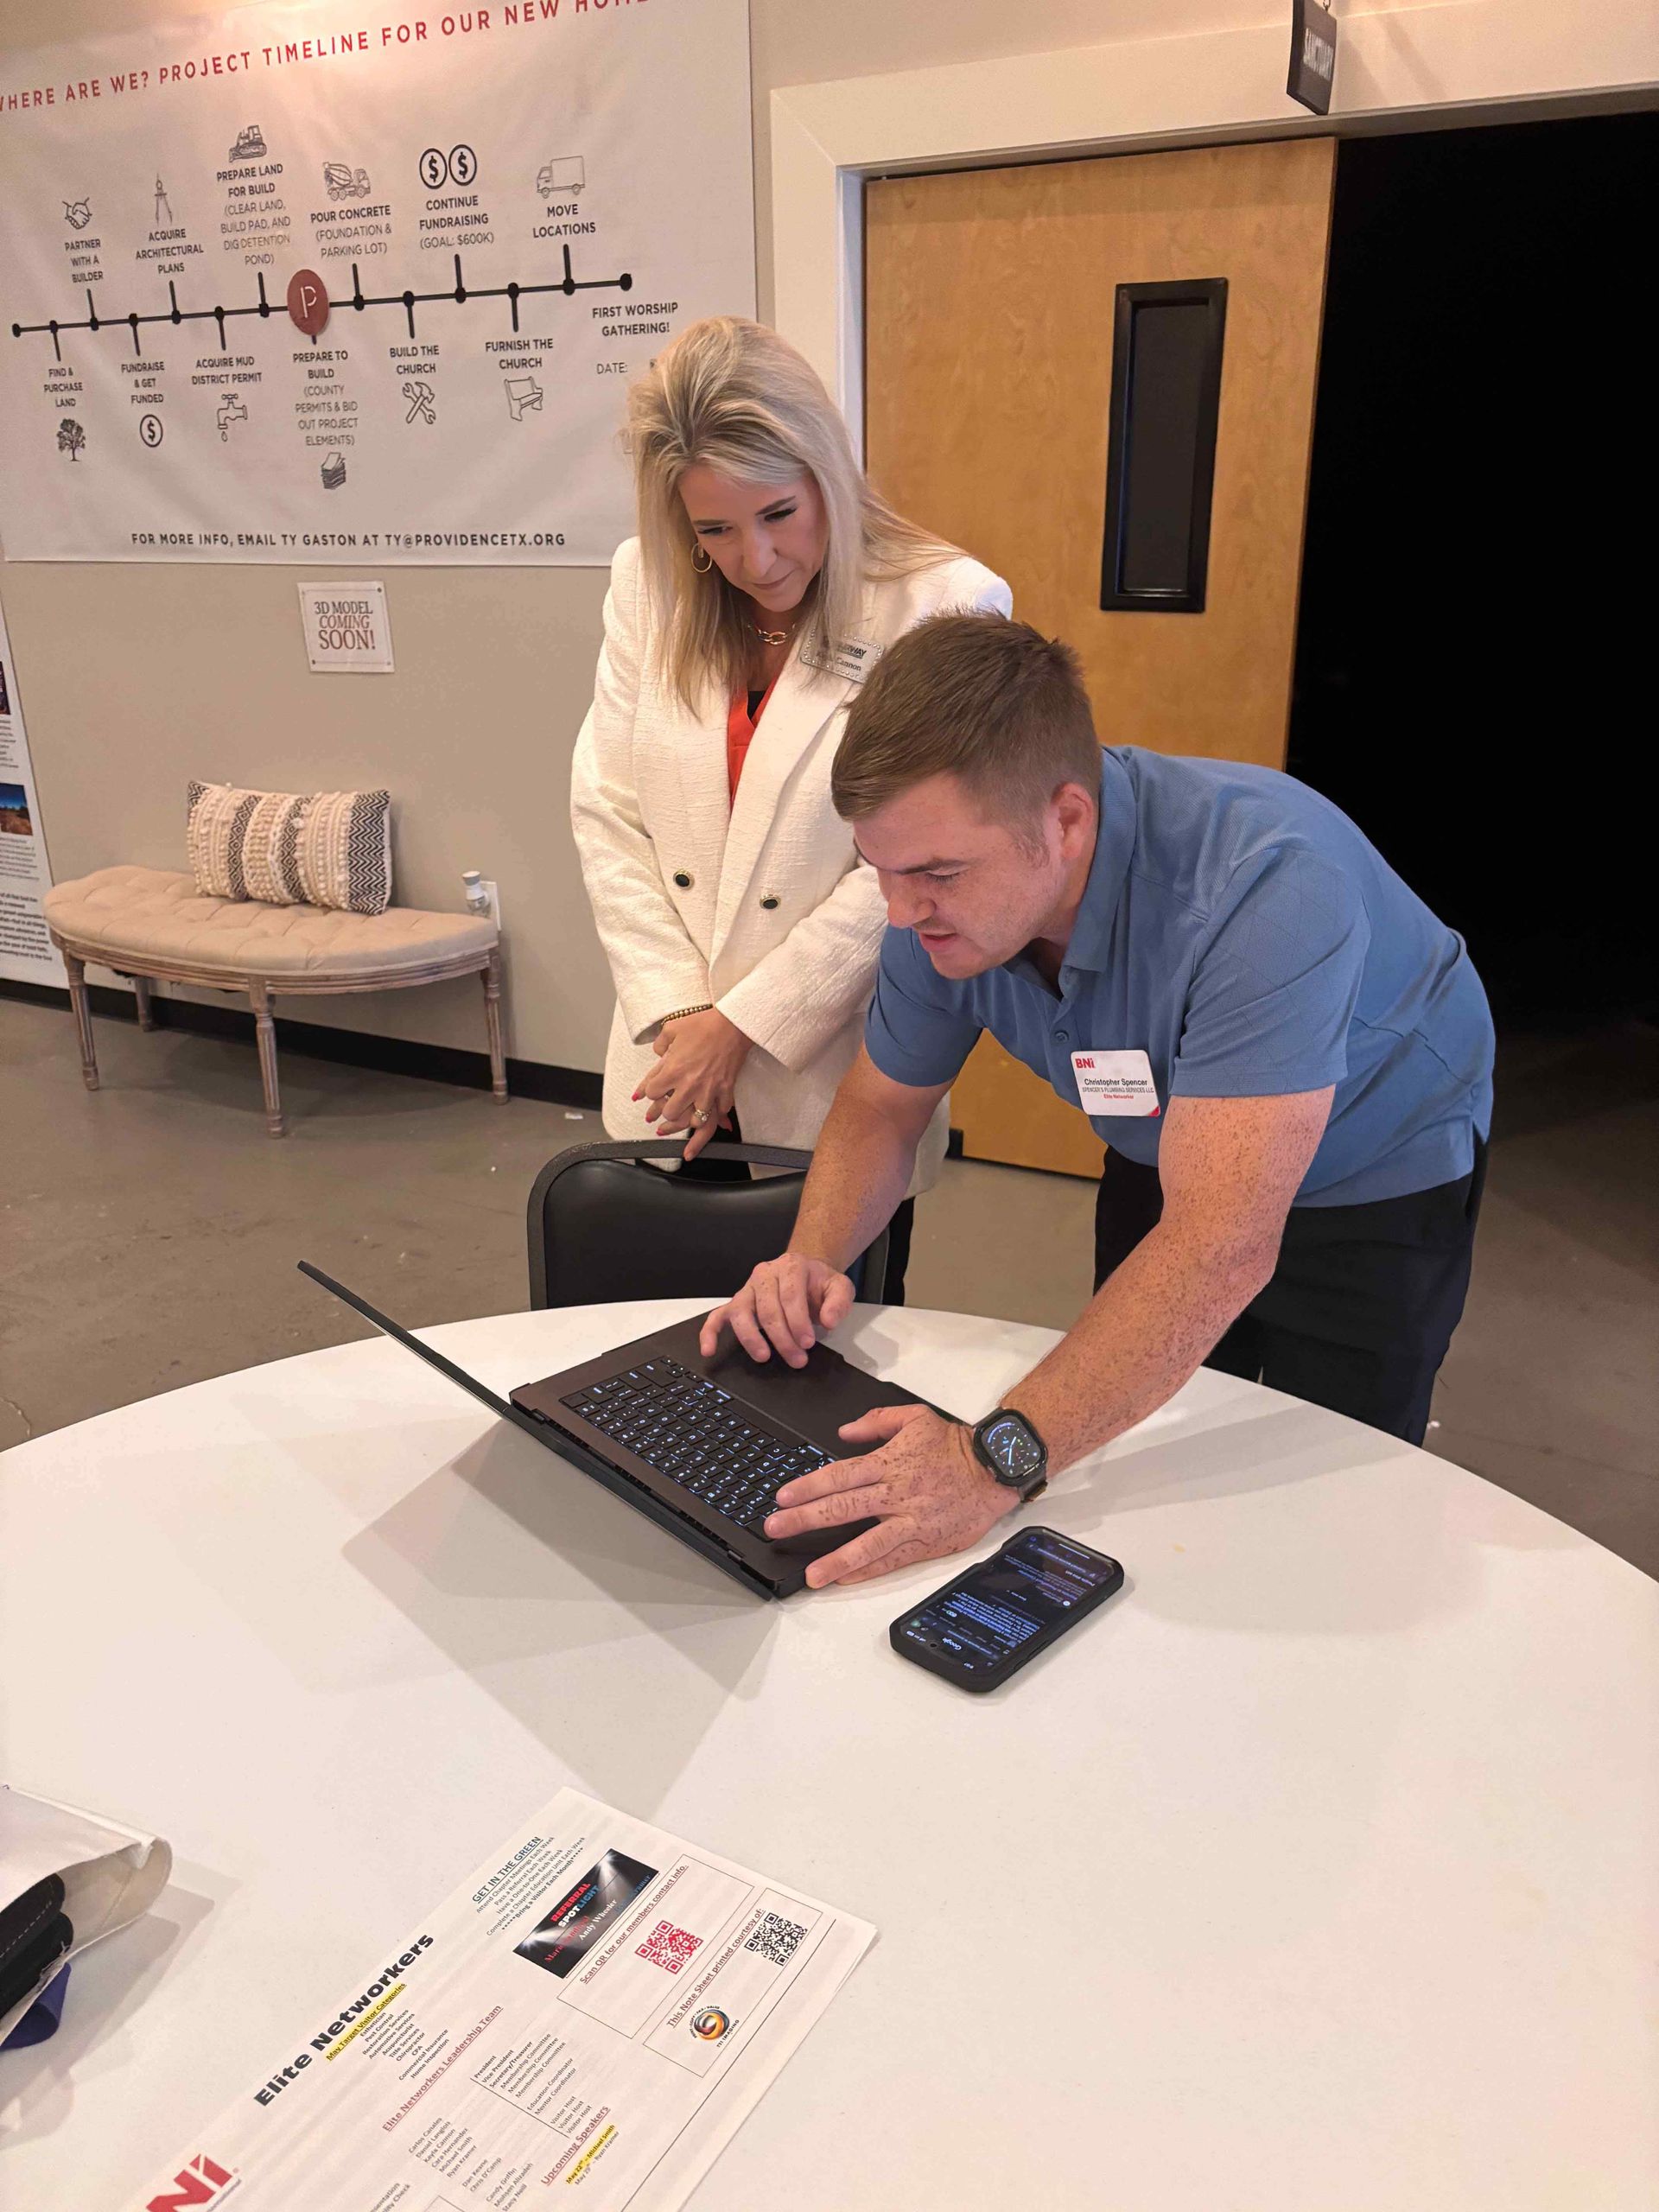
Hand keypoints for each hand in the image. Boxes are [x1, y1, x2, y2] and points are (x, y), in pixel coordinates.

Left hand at [634, 1007, 751, 1161]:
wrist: (733, 1025)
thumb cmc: (704, 1025)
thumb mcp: (673, 1028)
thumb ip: (661, 1043)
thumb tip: (659, 1053)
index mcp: (673, 1070)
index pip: (652, 1093)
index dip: (649, 1092)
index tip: (651, 1091)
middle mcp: (689, 1085)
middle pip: (671, 1113)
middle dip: (666, 1114)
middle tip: (664, 1113)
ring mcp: (709, 1090)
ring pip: (696, 1121)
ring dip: (690, 1124)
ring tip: (686, 1127)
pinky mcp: (726, 1090)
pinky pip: (721, 1112)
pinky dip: (718, 1117)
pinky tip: (715, 1120)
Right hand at [699, 1253, 855, 1367]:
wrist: (806, 1273)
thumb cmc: (818, 1282)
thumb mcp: (839, 1286)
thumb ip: (839, 1302)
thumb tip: (829, 1320)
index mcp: (790, 1267)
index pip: (790, 1296)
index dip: (798, 1322)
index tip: (807, 1343)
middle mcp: (765, 1274)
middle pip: (768, 1309)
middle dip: (782, 1338)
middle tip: (796, 1358)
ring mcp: (748, 1289)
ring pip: (741, 1313)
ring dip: (751, 1338)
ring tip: (764, 1356)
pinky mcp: (737, 1303)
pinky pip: (717, 1316)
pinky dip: (710, 1332)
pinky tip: (709, 1349)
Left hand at [763, 1405, 1011, 1588]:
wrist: (997, 1468)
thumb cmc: (956, 1444)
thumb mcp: (916, 1418)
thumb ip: (876, 1421)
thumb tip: (844, 1430)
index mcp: (890, 1462)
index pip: (840, 1476)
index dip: (808, 1487)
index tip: (783, 1498)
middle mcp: (897, 1493)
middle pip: (844, 1509)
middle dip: (806, 1520)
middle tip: (777, 1529)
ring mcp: (911, 1520)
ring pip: (869, 1543)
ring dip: (837, 1560)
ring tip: (812, 1575)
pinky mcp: (926, 1541)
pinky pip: (893, 1560)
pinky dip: (869, 1570)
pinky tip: (847, 1579)